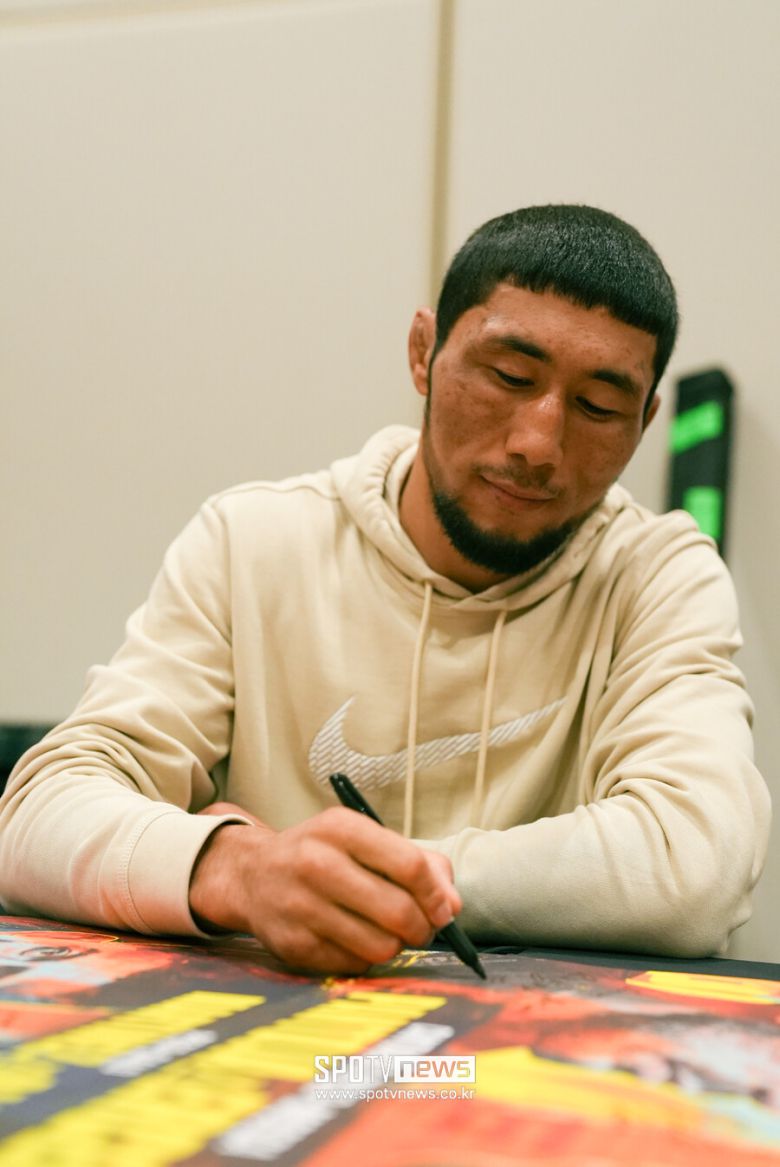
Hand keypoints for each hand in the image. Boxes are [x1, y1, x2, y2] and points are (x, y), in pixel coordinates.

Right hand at [189, 804, 460, 974]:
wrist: (253, 875)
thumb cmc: (323, 854)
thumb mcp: (364, 838)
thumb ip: (417, 863)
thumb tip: (452, 906)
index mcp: (341, 828)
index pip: (409, 865)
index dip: (436, 894)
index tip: (445, 909)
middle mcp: (317, 864)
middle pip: (399, 911)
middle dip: (423, 928)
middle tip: (421, 929)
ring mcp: (302, 906)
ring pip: (381, 946)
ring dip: (395, 946)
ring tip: (386, 933)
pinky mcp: (293, 945)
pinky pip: (354, 965)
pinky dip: (364, 958)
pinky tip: (353, 939)